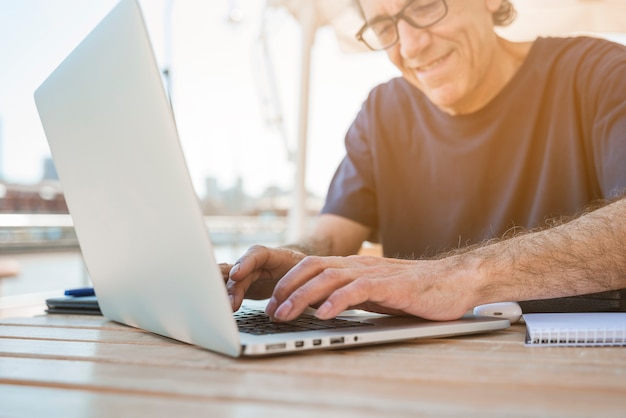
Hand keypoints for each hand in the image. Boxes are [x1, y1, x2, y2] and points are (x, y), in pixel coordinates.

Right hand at [226, 245, 305, 310]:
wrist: (304, 274)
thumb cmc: (309, 275)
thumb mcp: (312, 278)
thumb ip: (306, 287)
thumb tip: (305, 300)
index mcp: (277, 256)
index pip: (258, 253)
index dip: (246, 262)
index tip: (236, 275)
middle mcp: (259, 263)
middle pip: (240, 268)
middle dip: (231, 284)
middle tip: (228, 301)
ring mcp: (250, 274)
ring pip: (232, 281)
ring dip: (227, 294)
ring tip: (227, 309)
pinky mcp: (245, 286)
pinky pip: (232, 291)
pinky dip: (227, 300)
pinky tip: (224, 311)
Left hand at [265, 255, 475, 321]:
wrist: (453, 282)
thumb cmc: (414, 290)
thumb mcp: (374, 292)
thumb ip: (350, 294)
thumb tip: (321, 306)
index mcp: (353, 266)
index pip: (312, 266)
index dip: (289, 281)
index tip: (273, 301)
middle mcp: (359, 265)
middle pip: (313, 268)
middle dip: (287, 288)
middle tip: (271, 309)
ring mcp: (374, 273)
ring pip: (328, 278)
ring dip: (303, 296)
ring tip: (286, 314)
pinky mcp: (390, 285)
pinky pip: (357, 290)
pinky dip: (337, 301)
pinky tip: (323, 313)